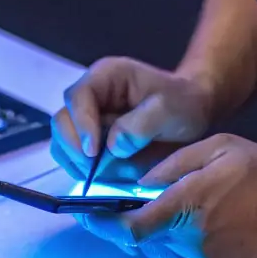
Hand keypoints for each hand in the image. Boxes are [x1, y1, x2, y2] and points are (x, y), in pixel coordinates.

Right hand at [51, 58, 214, 181]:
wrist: (193, 115)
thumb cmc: (183, 103)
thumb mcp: (170, 109)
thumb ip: (141, 125)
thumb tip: (112, 147)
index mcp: (107, 77)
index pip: (79, 96)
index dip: (81, 124)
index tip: (94, 151)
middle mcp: (91, 96)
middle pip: (63, 121)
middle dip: (75, 148)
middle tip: (94, 171)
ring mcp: (88, 120)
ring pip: (62, 142)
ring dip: (76, 163)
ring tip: (98, 177)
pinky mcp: (91, 143)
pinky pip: (73, 159)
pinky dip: (82, 172)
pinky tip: (100, 180)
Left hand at [81, 135, 256, 257]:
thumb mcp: (221, 148)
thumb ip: (173, 163)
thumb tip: (137, 180)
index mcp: (191, 205)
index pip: (130, 225)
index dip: (103, 221)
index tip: (86, 212)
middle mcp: (194, 243)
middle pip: (141, 241)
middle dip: (129, 223)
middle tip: (126, 204)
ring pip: (160, 255)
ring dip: (155, 236)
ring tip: (173, 212)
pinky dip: (178, 250)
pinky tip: (197, 229)